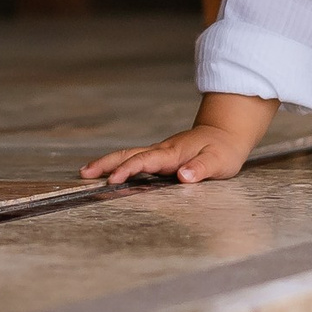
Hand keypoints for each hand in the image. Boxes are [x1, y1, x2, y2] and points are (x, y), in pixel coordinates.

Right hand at [81, 125, 252, 185]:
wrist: (226, 132)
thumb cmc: (224, 149)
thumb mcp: (218, 161)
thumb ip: (200, 168)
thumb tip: (183, 176)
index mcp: (172, 153)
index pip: (144, 161)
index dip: (127, 170)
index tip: (112, 179)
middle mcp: (162, 151)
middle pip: (128, 154)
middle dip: (105, 163)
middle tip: (84, 173)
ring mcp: (160, 153)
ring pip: (129, 155)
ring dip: (108, 163)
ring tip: (87, 172)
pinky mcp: (162, 157)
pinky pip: (136, 160)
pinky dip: (120, 164)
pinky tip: (111, 172)